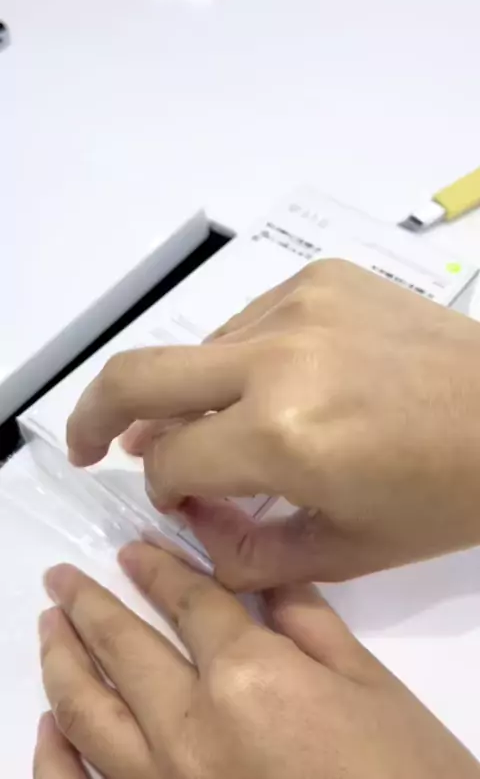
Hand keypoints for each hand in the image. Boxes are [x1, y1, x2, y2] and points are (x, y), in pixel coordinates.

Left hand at [34, 545, 478, 778]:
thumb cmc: (399, 771)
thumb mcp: (367, 683)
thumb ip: (306, 619)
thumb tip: (262, 571)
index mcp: (245, 677)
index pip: (186, 603)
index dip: (157, 568)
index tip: (131, 549)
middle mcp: (189, 729)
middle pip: (123, 648)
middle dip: (88, 604)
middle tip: (62, 578)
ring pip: (88, 713)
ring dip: (61, 661)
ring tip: (48, 626)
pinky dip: (54, 758)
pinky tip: (44, 728)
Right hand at [66, 260, 479, 587]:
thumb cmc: (446, 494)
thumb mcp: (345, 549)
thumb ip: (243, 550)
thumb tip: (187, 518)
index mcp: (284, 434)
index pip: (171, 460)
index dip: (163, 491)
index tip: (179, 501)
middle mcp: (277, 357)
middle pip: (136, 375)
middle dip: (93, 416)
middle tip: (86, 444)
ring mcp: (298, 305)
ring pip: (196, 350)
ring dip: (190, 393)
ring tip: (224, 423)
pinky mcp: (320, 277)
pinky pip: (245, 322)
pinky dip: (240, 360)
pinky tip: (278, 385)